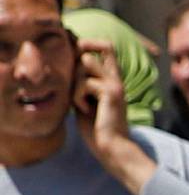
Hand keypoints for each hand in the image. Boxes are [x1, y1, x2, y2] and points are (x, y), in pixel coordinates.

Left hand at [71, 37, 153, 194]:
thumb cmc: (97, 131)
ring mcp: (114, 84)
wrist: (113, 150)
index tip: (76, 60)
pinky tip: (85, 111)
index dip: (88, 43)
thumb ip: (79, 83)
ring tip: (81, 102)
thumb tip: (67, 65)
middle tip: (76, 92)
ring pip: (85, 62)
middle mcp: (115, 79)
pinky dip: (78, 98)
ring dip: (76, 82)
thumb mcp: (84, 101)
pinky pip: (84, 83)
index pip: (106, 47)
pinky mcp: (111, 93)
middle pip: (88, 52)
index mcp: (111, 81)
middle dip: (73, 68)